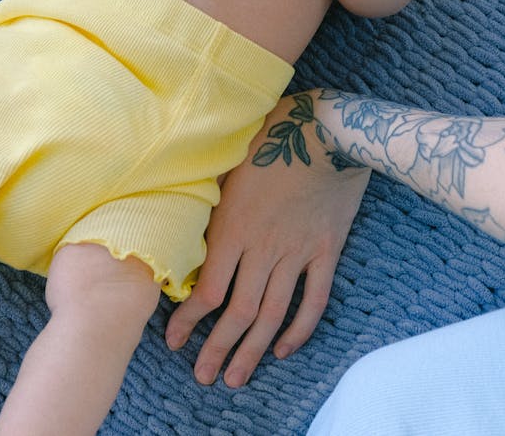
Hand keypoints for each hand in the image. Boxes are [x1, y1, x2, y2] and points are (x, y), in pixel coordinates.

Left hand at [165, 95, 369, 386]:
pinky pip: (314, 299)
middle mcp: (264, 247)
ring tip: (238, 377)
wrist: (328, 128)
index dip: (190, 322)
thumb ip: (209, 197)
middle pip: (239, 312)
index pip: (208, 290)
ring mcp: (297, 252)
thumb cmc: (272, 133)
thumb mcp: (229, 161)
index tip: (175, 342)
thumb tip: (182, 215)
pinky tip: (285, 349)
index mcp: (234, 227)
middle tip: (204, 377)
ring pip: (273, 314)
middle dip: (218, 348)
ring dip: (253, 350)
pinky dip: (300, 329)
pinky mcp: (326, 250)